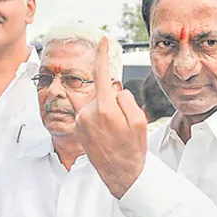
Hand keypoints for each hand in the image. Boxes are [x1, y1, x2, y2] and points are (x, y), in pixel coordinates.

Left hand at [75, 37, 147, 197]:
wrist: (120, 175)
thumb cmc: (132, 150)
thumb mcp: (140, 122)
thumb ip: (126, 99)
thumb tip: (115, 89)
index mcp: (105, 110)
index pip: (102, 74)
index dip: (103, 56)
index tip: (103, 41)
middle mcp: (88, 113)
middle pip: (105, 93)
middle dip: (115, 101)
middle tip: (125, 126)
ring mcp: (80, 121)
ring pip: (98, 103)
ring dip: (107, 112)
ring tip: (115, 133)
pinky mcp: (77, 127)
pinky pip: (91, 113)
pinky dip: (100, 118)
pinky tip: (106, 135)